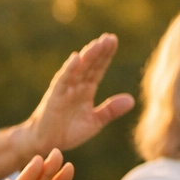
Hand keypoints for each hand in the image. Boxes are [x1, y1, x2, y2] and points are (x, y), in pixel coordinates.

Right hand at [20, 34, 134, 155]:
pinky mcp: (54, 96)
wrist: (47, 143)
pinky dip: (69, 69)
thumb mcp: (94, 122)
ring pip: (78, 70)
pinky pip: (62, 80)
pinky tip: (76, 58)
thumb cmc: (68, 132)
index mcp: (86, 90)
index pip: (98, 69)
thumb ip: (111, 110)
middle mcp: (76, 87)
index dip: (106, 56)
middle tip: (109, 37)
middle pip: (89, 65)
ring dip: (87, 57)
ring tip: (96, 44)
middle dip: (99, 52)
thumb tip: (132, 100)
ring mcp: (65, 90)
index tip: (114, 41)